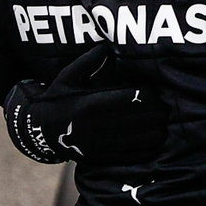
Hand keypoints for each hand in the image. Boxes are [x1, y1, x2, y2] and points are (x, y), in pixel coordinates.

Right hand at [2, 45, 166, 164]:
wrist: (40, 132)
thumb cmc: (57, 99)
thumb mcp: (67, 77)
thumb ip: (87, 61)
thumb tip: (105, 47)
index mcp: (88, 105)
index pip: (126, 99)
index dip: (145, 94)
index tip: (153, 90)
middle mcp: (94, 127)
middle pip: (137, 119)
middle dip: (154, 112)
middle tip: (165, 105)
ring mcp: (98, 145)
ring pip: (138, 138)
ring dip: (155, 129)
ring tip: (163, 120)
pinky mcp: (101, 158)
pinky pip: (131, 154)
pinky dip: (147, 146)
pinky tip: (156, 137)